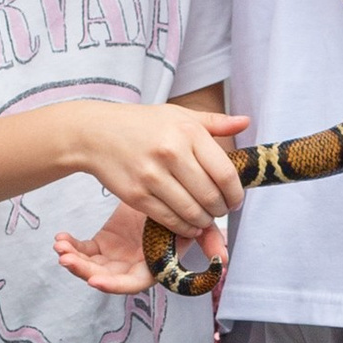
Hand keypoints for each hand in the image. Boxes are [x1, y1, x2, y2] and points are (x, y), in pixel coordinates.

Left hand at [51, 199, 226, 295]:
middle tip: (67, 260)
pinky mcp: (102, 246)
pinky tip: (62, 237)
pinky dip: (72, 246)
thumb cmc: (179, 208)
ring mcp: (116, 258)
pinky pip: (83, 251)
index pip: (134, 282)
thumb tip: (223, 260)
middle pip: (107, 278)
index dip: (115, 285)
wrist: (161, 192)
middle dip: (85, 272)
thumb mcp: (192, 222)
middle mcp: (133, 265)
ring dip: (75, 260)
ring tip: (62, 247)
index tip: (93, 280)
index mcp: (153, 265)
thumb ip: (207, 239)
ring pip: (91, 266)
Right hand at [66, 101, 247, 234]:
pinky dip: (185, 227)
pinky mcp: (137, 196)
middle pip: (211, 196)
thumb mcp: (179, 115)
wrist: (97, 133)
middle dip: (221, 210)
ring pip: (192, 212)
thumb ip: (215, 122)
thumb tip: (245, 123)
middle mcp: (171, 153)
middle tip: (220, 210)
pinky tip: (189, 224)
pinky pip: (170, 220)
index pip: (225, 173)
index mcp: (187, 132)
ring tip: (205, 217)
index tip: (235, 200)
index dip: (236, 193)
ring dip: (204, 221)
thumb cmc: (143, 124)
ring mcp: (152, 176)